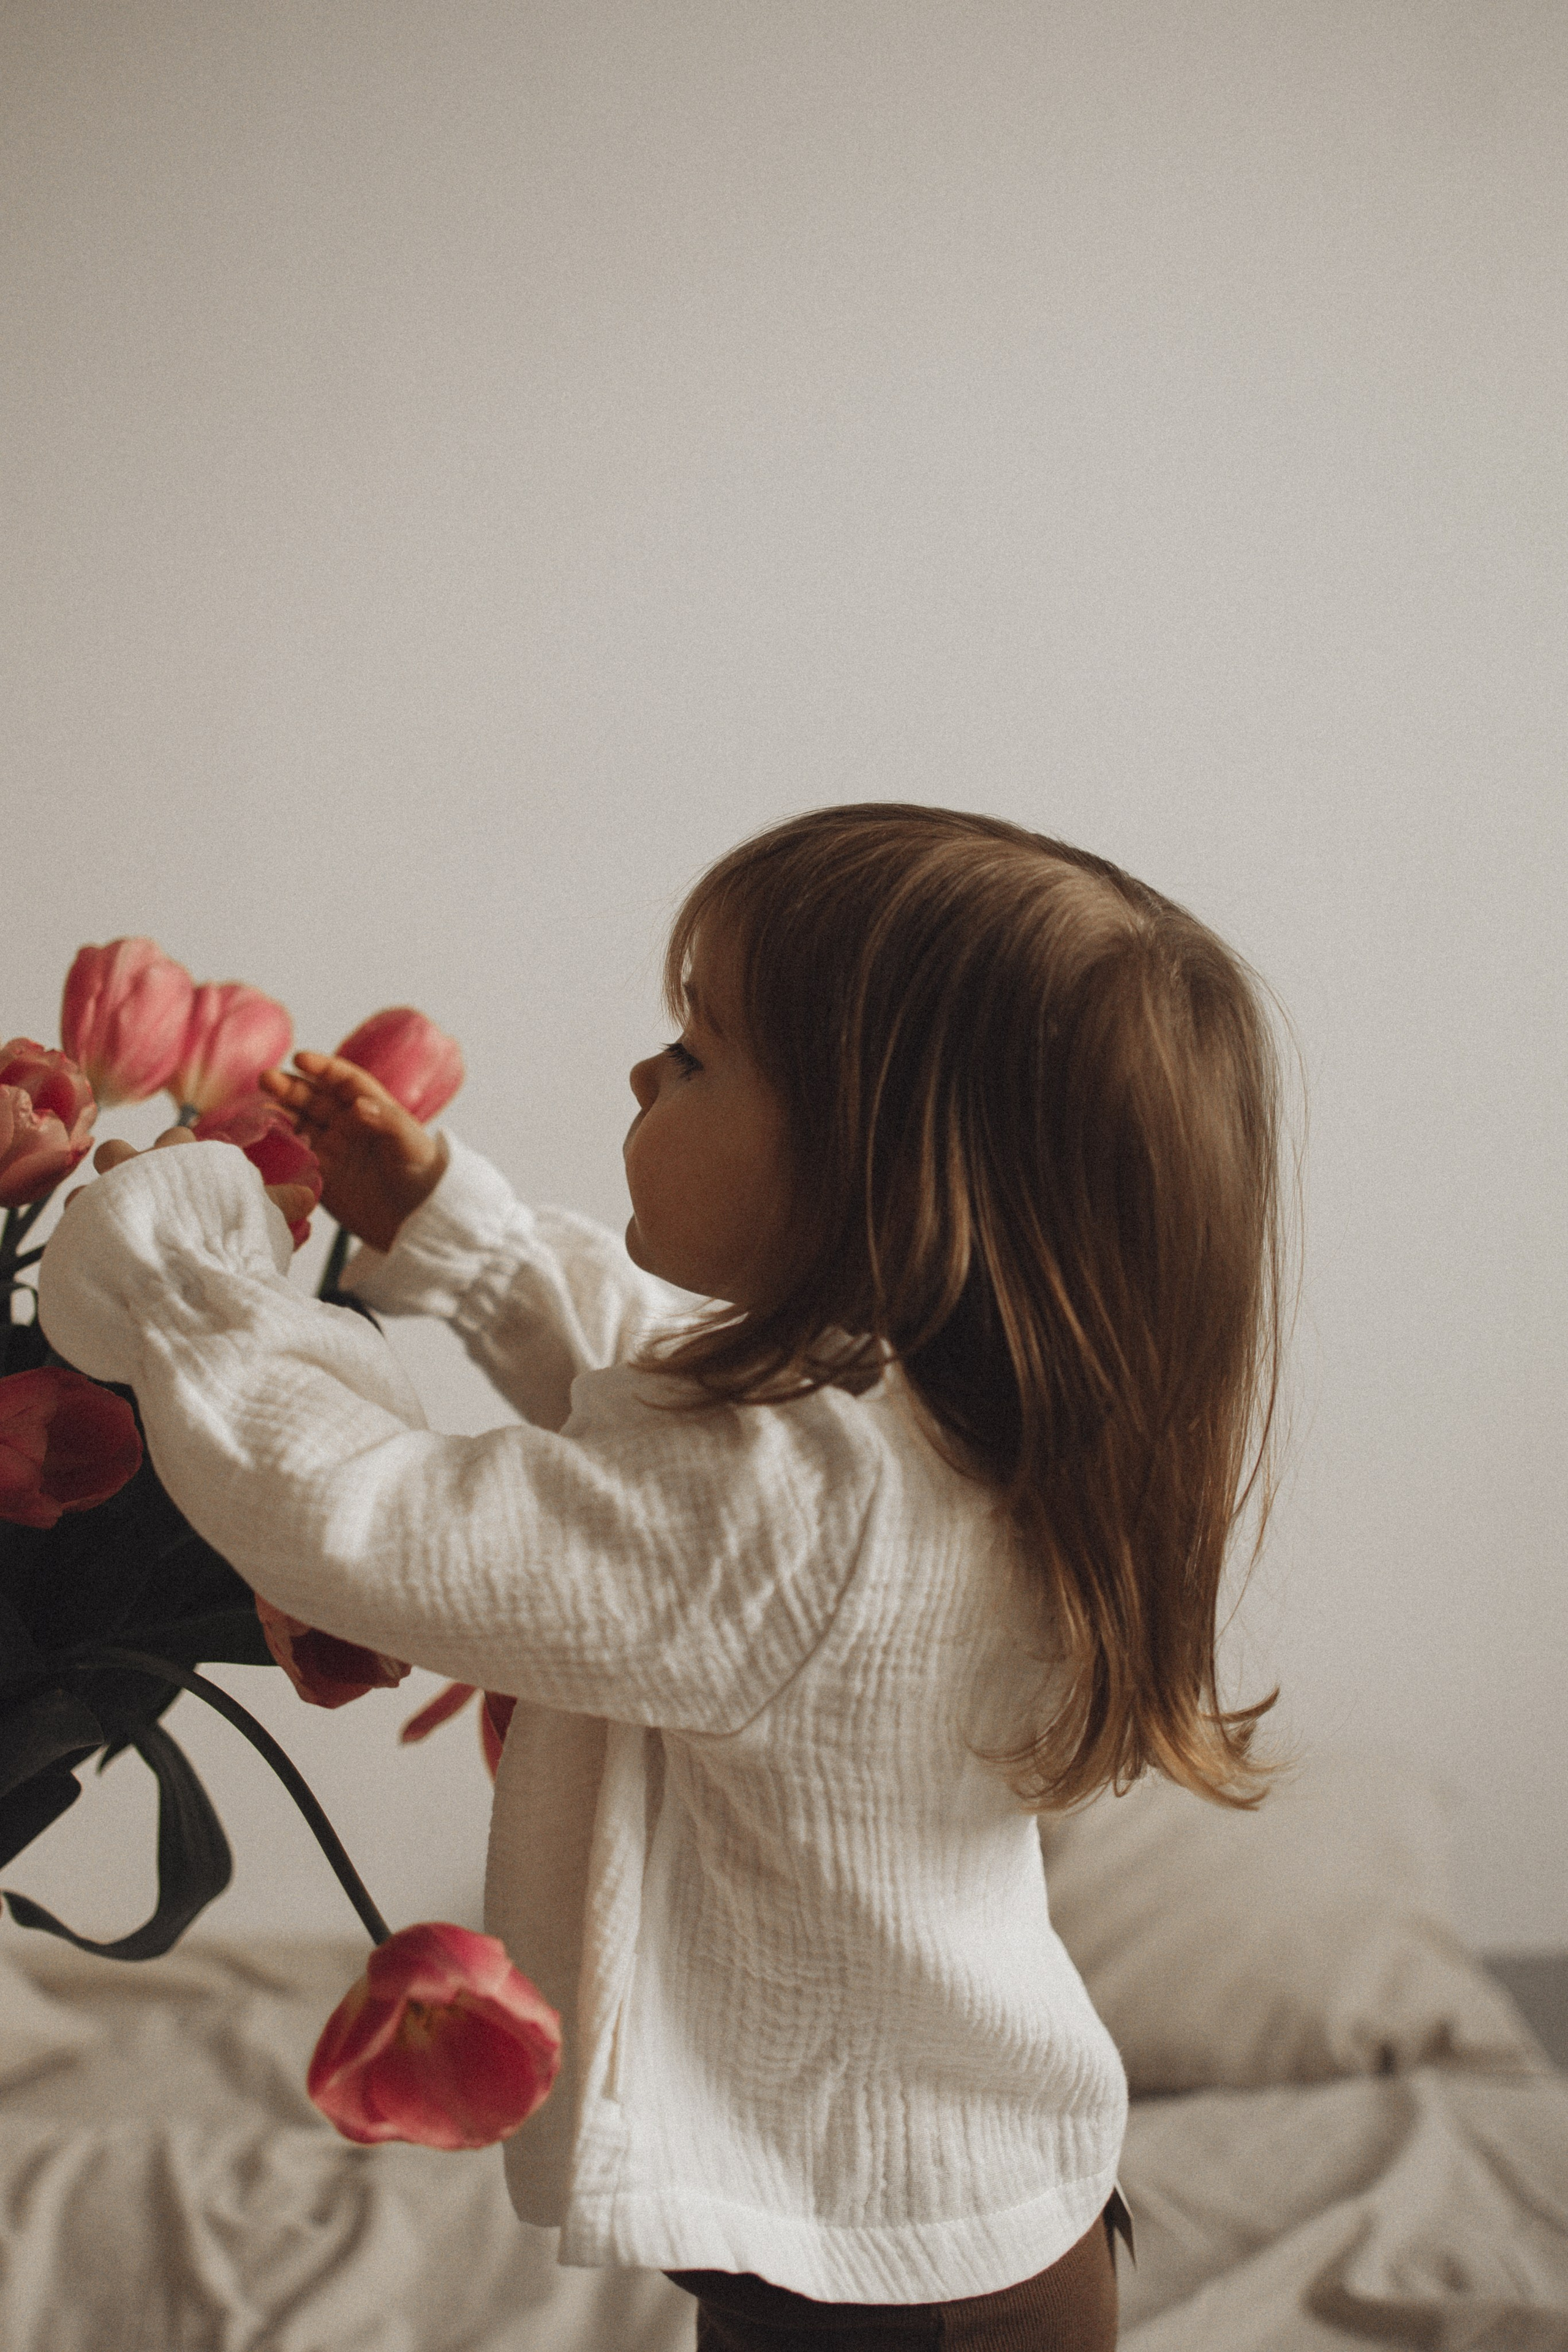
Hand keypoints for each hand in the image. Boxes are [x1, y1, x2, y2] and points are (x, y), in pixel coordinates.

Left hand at [85, 1125, 318, 1234]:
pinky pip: (75, 1210)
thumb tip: (309, 1193)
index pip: (176, 1141)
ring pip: (90, 1180)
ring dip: (99, 1195)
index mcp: (177, 1156)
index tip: (192, 1184)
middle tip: (147, 1199)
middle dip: (128, 1167)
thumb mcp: (255, 1219)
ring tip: (115, 1219)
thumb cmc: (218, 1243)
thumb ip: (276, 1202)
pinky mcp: (83, 1217)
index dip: (182, 1160)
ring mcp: (106, 1190)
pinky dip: (84, 1222)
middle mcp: (136, 1164)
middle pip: (119, 1151)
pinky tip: (97, 1238)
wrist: (173, 1280)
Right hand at [258, 1053, 446, 1252]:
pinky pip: (295, 1156)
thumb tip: (357, 1105)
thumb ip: (387, 1121)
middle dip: (291, 1087)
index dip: (323, 1068)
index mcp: (373, 1109)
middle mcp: (349, 1125)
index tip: (300, 1060)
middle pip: (315, 1098)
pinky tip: (265, 1141)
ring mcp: (333, 1149)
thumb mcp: (412, 1144)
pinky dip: (279, 1147)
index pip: (344, 1081)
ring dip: (280, 1114)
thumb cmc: (425, 1177)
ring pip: (300, 1124)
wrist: (419, 1222)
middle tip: (267, 1080)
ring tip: (261, 1111)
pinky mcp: (321, 1176)